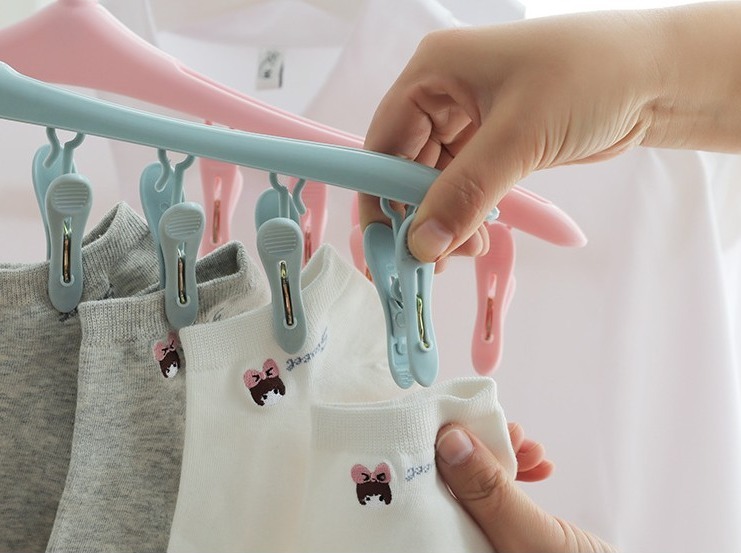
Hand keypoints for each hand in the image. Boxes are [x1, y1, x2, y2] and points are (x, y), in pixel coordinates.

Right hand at [362, 3, 740, 262]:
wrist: (658, 77)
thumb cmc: (590, 79)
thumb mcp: (519, 137)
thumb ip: (465, 194)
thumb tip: (421, 245)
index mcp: (434, 71)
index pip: (384, 140)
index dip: (379, 195)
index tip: (383, 243)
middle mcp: (445, 92)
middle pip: (406, 164)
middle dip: (415, 213)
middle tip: (427, 260)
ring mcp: (471, 117)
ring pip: (436, 178)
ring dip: (443, 218)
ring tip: (463, 253)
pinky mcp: (496, 140)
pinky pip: (465, 182)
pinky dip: (467, 212)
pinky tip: (475, 238)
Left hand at [436, 423, 614, 552]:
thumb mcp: (529, 536)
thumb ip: (488, 492)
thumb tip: (449, 440)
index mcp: (449, 552)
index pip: (428, 498)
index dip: (440, 454)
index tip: (458, 420)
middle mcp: (461, 549)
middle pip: (454, 488)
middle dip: (481, 452)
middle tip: (509, 432)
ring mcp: (485, 543)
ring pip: (482, 488)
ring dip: (506, 458)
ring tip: (533, 448)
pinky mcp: (511, 538)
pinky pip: (504, 499)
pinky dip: (521, 476)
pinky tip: (542, 465)